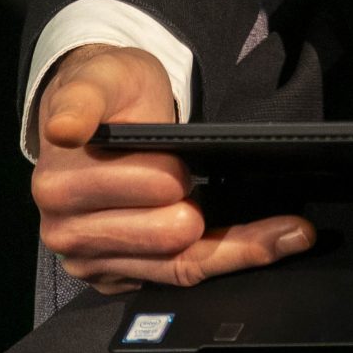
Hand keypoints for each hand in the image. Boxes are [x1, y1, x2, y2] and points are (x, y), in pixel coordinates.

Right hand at [32, 45, 314, 295]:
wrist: (102, 112)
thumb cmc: (111, 92)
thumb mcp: (101, 75)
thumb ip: (83, 97)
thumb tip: (67, 129)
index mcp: (61, 186)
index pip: (134, 196)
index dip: (165, 182)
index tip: (188, 176)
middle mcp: (69, 234)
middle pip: (164, 238)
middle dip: (202, 213)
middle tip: (232, 190)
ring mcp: (94, 262)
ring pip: (180, 267)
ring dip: (240, 251)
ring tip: (291, 234)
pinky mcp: (121, 277)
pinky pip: (181, 277)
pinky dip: (228, 262)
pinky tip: (270, 246)